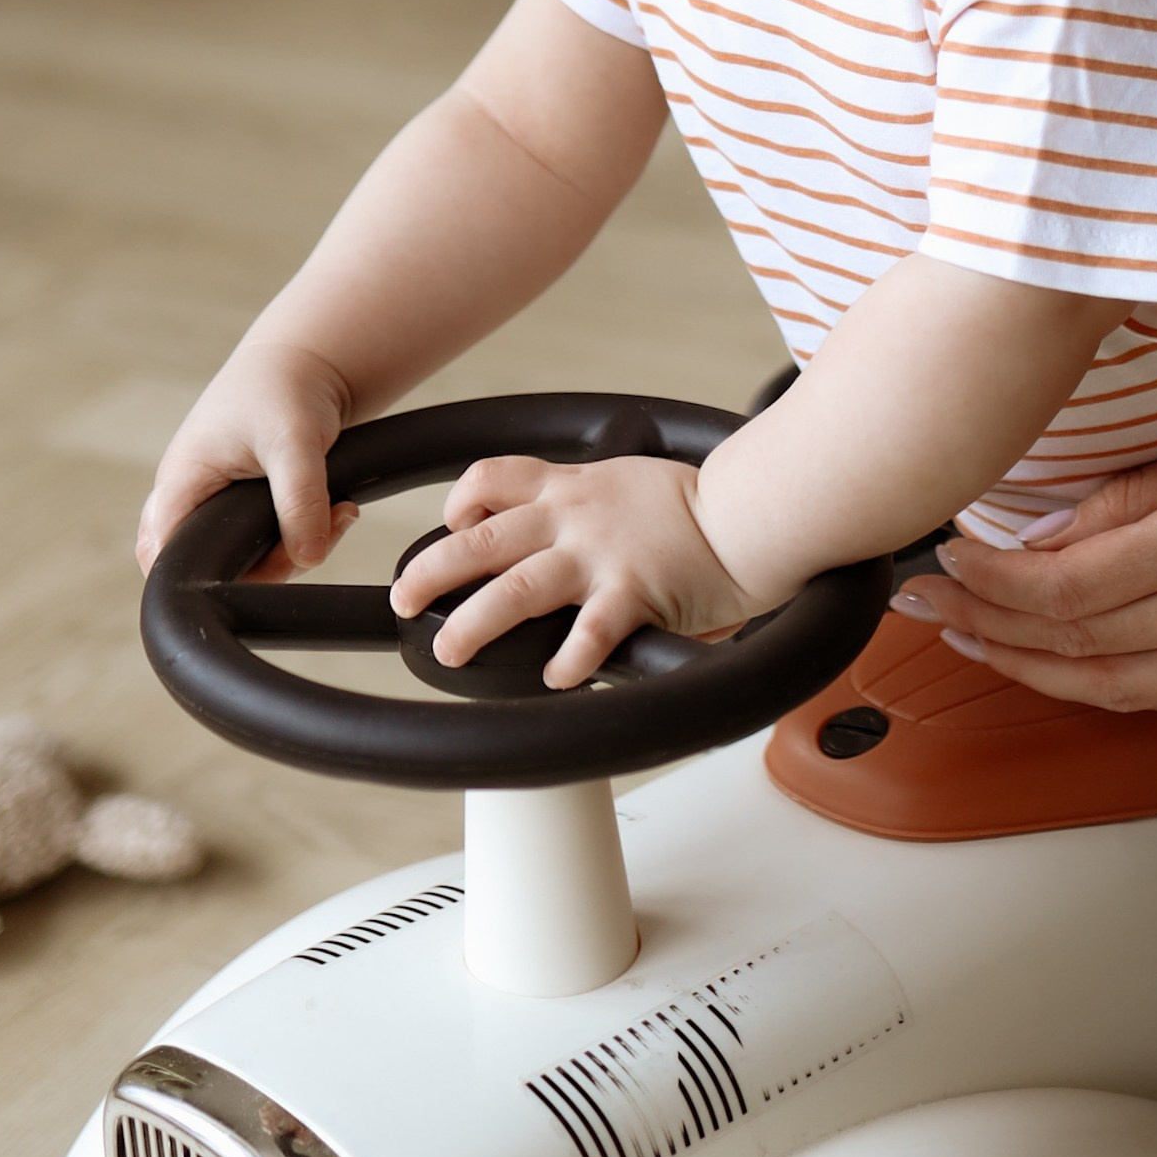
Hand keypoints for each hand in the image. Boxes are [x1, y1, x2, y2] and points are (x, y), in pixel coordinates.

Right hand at [138, 340, 356, 577]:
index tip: (268, 567)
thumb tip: (308, 557)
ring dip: (294, 551)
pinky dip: (303, 536)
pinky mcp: (243, 508)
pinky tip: (336, 512)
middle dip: (264, 569)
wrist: (307, 362)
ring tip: (336, 514)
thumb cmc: (283, 387)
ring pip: (242, 561)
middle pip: (204, 569)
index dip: (205, 580)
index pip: (165, 559)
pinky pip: (267, 545)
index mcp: (180, 483)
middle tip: (312, 540)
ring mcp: (215, 505)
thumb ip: (299, 498)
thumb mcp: (294, 440)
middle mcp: (189, 499)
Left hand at [388, 453, 753, 688]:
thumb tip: (556, 547)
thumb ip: (587, 508)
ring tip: (451, 651)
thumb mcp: (627, 481)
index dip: (460, 502)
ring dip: (474, 622)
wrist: (752, 512)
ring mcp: (600, 556)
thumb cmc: (700, 505)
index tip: (452, 526)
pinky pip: (588, 633)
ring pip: (516, 588)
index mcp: (571, 487)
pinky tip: (557, 679)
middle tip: (404, 599)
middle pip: (482, 539)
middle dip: (432, 570)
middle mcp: (575, 518)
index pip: (494, 477)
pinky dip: (567, 660)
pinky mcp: (634, 593)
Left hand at [894, 390, 1156, 714]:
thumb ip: (1131, 495)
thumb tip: (1041, 534)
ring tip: (975, 645)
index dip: (987, 585)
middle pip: (1076, 646)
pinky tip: (1065, 667)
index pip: (1062, 585)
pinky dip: (1108, 688)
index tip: (942, 563)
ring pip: (1117, 690)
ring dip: (1034, 672)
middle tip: (928, 613)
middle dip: (988, 632)